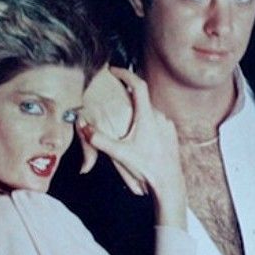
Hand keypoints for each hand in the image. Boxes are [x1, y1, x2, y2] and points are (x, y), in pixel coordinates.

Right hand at [80, 67, 186, 226]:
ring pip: (149, 111)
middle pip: (142, 99)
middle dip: (128, 98)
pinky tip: (137, 135)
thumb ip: (99, 140)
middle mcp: (159, 116)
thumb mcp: (120, 153)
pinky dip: (145, 122)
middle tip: (113, 99)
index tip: (115, 70)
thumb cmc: (147, 168)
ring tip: (124, 123)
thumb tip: (84, 127)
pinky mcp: (171, 132)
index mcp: (147, 116)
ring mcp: (167, 124)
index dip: (126, 74)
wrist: (169, 183)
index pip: (138, 86)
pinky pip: (156, 121)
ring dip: (136, 112)